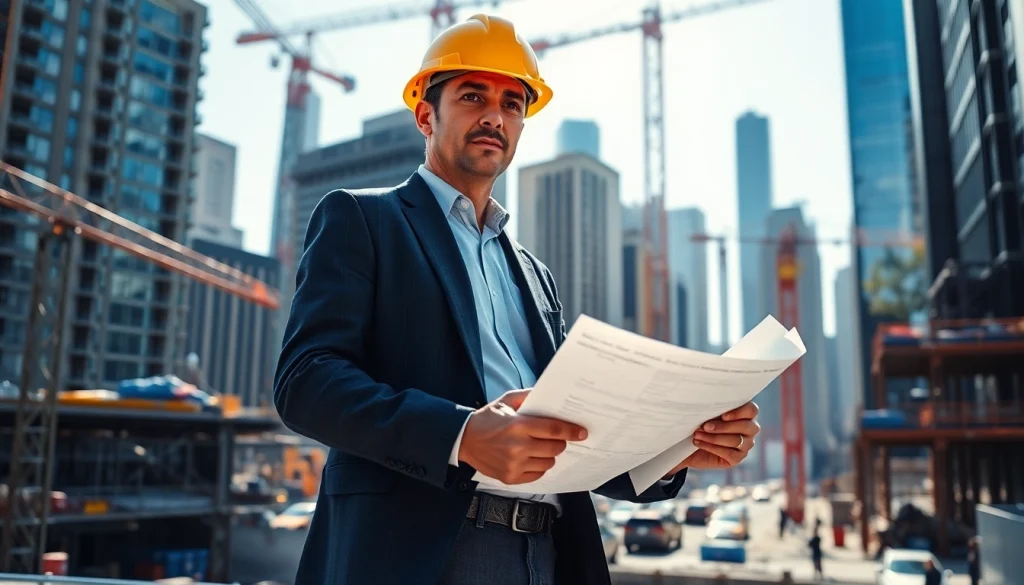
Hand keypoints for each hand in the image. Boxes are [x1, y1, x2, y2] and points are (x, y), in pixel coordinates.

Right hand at [458, 389, 587, 484]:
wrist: (464, 440)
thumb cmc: (487, 419)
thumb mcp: (506, 401)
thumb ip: (529, 397)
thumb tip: (551, 396)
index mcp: (518, 425)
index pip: (553, 430)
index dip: (571, 431)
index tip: (582, 432)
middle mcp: (517, 446)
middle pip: (554, 448)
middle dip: (560, 442)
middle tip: (556, 438)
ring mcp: (514, 464)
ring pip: (548, 463)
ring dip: (549, 455)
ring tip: (539, 447)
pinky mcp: (510, 477)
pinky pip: (537, 475)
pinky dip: (538, 466)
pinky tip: (530, 457)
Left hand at [666, 402, 759, 475]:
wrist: (690, 445)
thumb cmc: (700, 423)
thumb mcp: (706, 413)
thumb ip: (714, 409)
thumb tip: (709, 404)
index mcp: (745, 414)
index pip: (752, 410)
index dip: (739, 413)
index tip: (723, 416)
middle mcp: (750, 429)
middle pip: (746, 426)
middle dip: (723, 427)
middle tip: (705, 426)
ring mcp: (746, 445)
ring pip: (737, 440)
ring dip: (714, 437)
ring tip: (697, 434)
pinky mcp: (737, 458)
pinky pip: (729, 453)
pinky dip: (712, 447)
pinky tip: (699, 443)